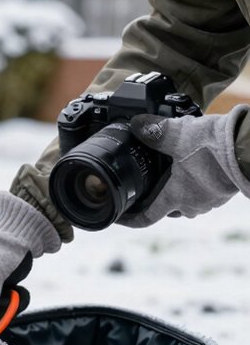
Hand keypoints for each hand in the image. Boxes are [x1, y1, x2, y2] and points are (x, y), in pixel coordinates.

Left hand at [118, 113, 249, 227]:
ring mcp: (211, 200)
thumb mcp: (178, 135)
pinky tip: (194, 164)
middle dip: (155, 198)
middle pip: (166, 208)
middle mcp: (193, 204)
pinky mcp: (225, 191)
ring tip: (169, 170)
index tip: (119, 216)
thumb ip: (155, 131)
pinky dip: (195, 181)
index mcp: (176, 197)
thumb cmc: (216, 147)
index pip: (146, 218)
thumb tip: (136, 125)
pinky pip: (204, 191)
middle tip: (144, 185)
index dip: (129, 219)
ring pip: (187, 200)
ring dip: (177, 188)